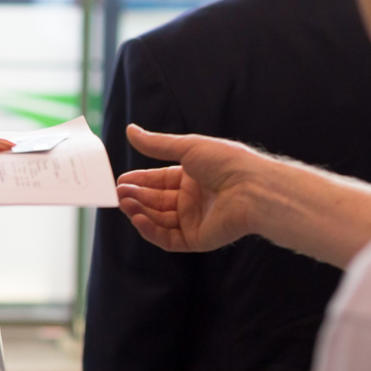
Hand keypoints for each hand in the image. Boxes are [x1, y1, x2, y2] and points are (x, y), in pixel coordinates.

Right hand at [117, 124, 263, 251]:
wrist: (253, 188)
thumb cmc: (226, 162)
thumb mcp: (187, 147)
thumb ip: (156, 144)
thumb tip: (130, 130)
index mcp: (192, 177)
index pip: (158, 181)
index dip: (139, 181)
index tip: (120, 181)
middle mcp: (192, 200)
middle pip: (155, 201)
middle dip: (136, 197)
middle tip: (118, 194)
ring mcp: (194, 220)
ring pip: (159, 220)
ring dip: (140, 212)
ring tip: (125, 204)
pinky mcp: (197, 239)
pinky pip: (168, 238)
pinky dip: (151, 230)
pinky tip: (139, 218)